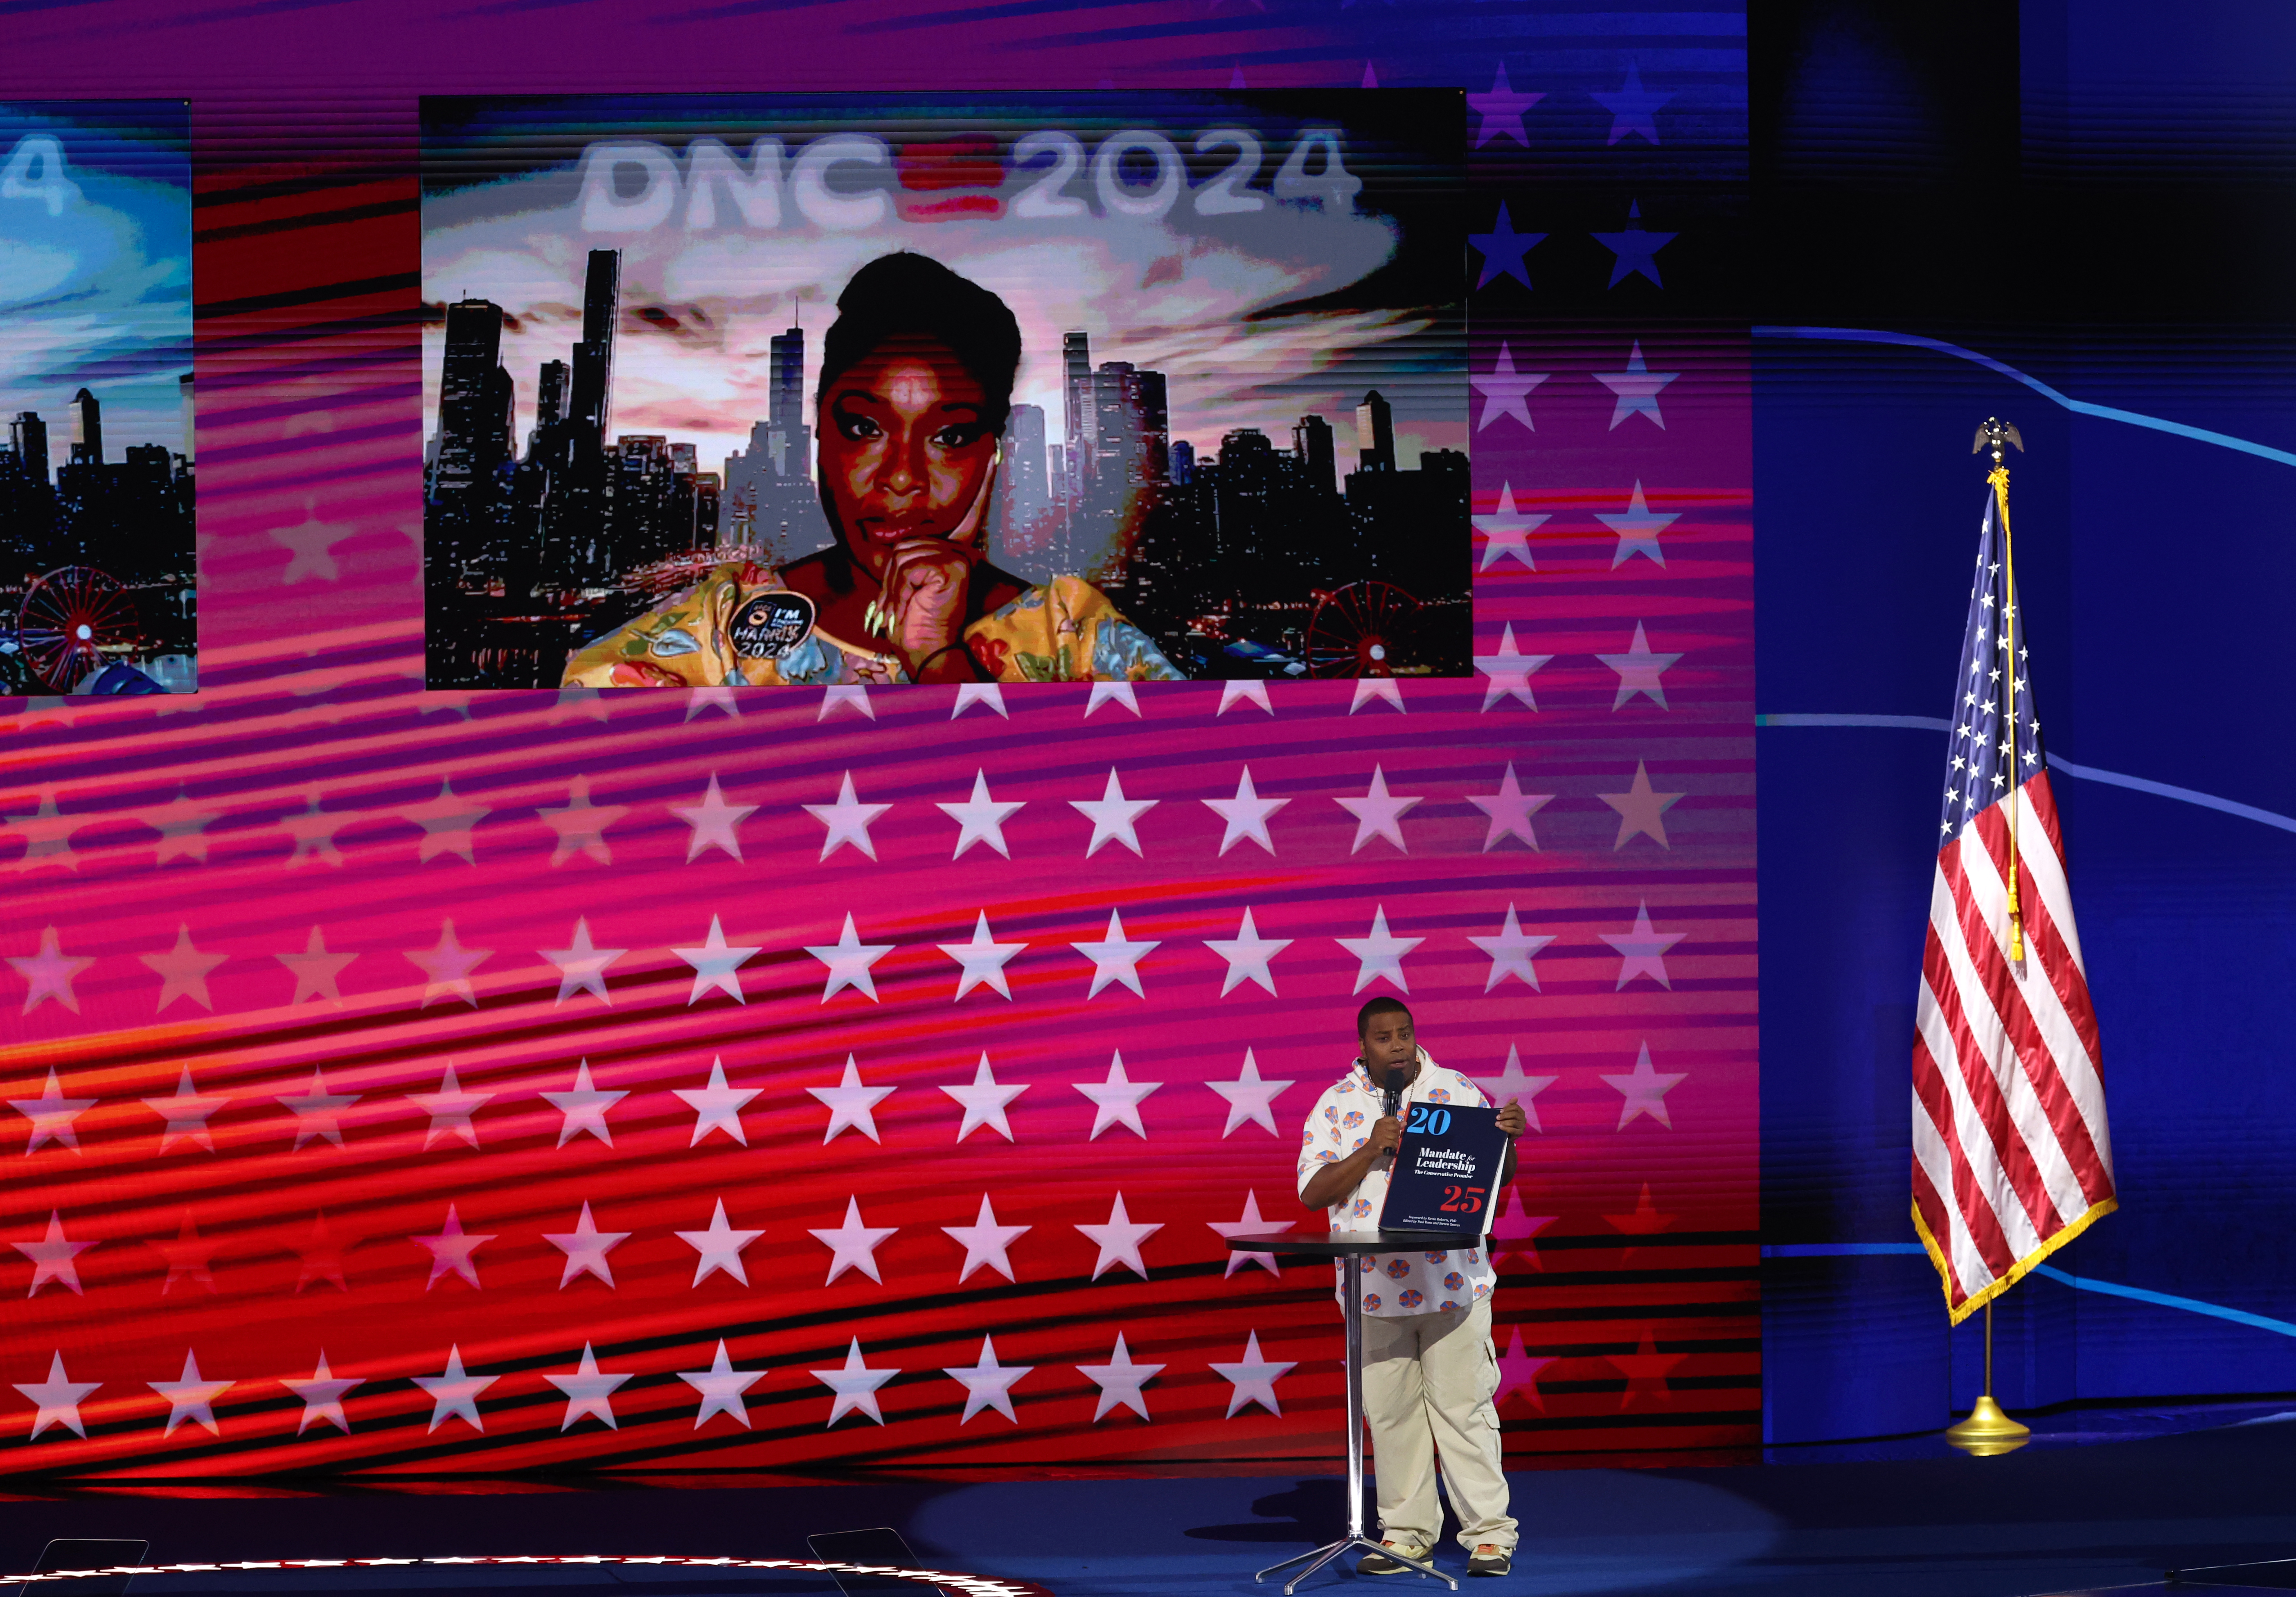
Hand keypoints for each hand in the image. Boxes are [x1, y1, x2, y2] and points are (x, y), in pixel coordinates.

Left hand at [879, 536, 977, 665]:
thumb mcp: (901, 589)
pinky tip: (904, 611)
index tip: (888, 598)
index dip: (892, 572)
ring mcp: (955, 559)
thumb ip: (895, 568)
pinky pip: (908, 570)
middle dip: (890, 580)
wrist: (929, 650)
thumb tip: (873, 553)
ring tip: (896, 611)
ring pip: (902, 558)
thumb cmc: (915, 623)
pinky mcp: (950, 568)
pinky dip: (900, 593)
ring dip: (894, 588)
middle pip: (903, 548)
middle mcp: (954, 553)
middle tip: (888, 607)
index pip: (907, 546)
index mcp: (945, 555)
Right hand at [1367, 1115, 1402, 1158]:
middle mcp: (1380, 1126)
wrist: (1371, 1149)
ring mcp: (1380, 1134)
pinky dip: (1394, 1146)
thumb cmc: (1378, 1139)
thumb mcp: (1385, 1130)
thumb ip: (1395, 1125)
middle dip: (1396, 1134)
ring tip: (1389, 1142)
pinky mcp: (1382, 1142)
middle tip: (1390, 1137)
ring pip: (1396, 1136)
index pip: (1393, 1118)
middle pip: (1396, 1127)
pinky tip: (1390, 1146)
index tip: (1394, 1128)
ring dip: (1395, 1141)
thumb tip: (1404, 1123)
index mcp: (1380, 1122)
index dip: (1396, 1124)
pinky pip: (1394, 1143)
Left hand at [1496, 1102, 1526, 1139]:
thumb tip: (1515, 1098)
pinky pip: (1513, 1130)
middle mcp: (1523, 1119)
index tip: (1500, 1111)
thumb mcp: (1507, 1113)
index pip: (1516, 1107)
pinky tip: (1500, 1127)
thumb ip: (1510, 1105)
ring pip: (1513, 1122)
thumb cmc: (1507, 1122)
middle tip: (1497, 1117)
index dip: (1507, 1108)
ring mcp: (1522, 1126)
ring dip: (1504, 1122)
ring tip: (1497, 1123)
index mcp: (1521, 1112)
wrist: (1507, 1135)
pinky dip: (1505, 1128)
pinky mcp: (1520, 1133)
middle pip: (1514, 1114)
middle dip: (1505, 1115)